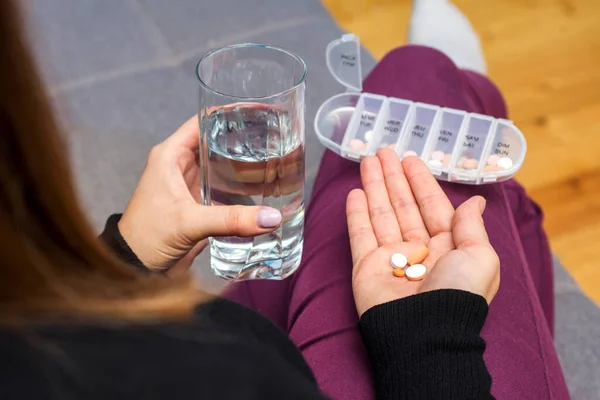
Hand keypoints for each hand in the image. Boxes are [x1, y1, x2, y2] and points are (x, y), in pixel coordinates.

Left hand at [118, 115, 281, 274]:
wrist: (135, 269)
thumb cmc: (147, 237)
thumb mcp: (189, 223)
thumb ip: (231, 219)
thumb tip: (271, 218)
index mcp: (171, 155)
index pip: (204, 121)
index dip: (230, 112)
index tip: (259, 110)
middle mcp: (182, 165)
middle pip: (218, 141)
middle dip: (246, 138)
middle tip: (276, 136)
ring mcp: (192, 185)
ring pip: (224, 165)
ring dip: (246, 163)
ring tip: (277, 158)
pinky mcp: (200, 204)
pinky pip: (225, 188)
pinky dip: (243, 187)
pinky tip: (265, 188)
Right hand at [346, 149, 499, 315]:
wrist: (424, 332)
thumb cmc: (457, 294)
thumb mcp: (480, 257)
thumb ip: (472, 227)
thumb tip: (476, 201)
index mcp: (448, 247)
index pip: (432, 205)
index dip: (421, 182)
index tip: (410, 159)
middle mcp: (419, 249)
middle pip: (403, 205)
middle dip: (393, 177)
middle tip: (383, 151)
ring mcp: (391, 258)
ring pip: (380, 213)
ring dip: (374, 186)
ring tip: (367, 160)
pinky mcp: (366, 267)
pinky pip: (361, 235)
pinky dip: (357, 214)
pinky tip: (355, 193)